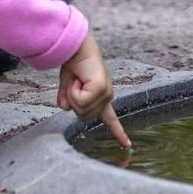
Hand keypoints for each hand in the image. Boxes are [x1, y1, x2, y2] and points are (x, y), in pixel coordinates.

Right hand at [58, 32, 130, 149]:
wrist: (77, 48)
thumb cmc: (74, 64)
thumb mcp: (68, 85)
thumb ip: (66, 98)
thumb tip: (64, 108)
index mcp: (102, 98)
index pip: (111, 119)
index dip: (118, 132)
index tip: (128, 145)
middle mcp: (107, 97)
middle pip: (83, 117)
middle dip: (73, 102)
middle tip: (75, 84)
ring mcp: (106, 93)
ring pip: (81, 110)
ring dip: (73, 95)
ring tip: (77, 80)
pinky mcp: (101, 89)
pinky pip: (81, 100)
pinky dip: (74, 91)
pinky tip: (78, 79)